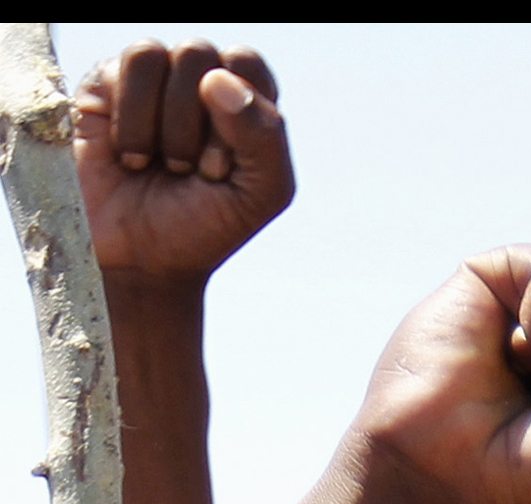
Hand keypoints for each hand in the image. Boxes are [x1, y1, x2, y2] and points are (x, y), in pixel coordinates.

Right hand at [74, 40, 293, 288]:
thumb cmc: (207, 224)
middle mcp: (198, 81)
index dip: (237, 111)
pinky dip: (133, 121)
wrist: (143, 261)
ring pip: (162, 56)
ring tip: (158, 164)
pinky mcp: (105, 84)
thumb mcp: (263, 192)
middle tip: (191, 171)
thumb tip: (217, 79)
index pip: (246, 63)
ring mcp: (151, 79)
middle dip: (197, 127)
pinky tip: (129, 156)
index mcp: (244, 99)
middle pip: (204, 58)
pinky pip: (125, 67)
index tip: (223, 167)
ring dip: (165, 125)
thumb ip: (266, 135)